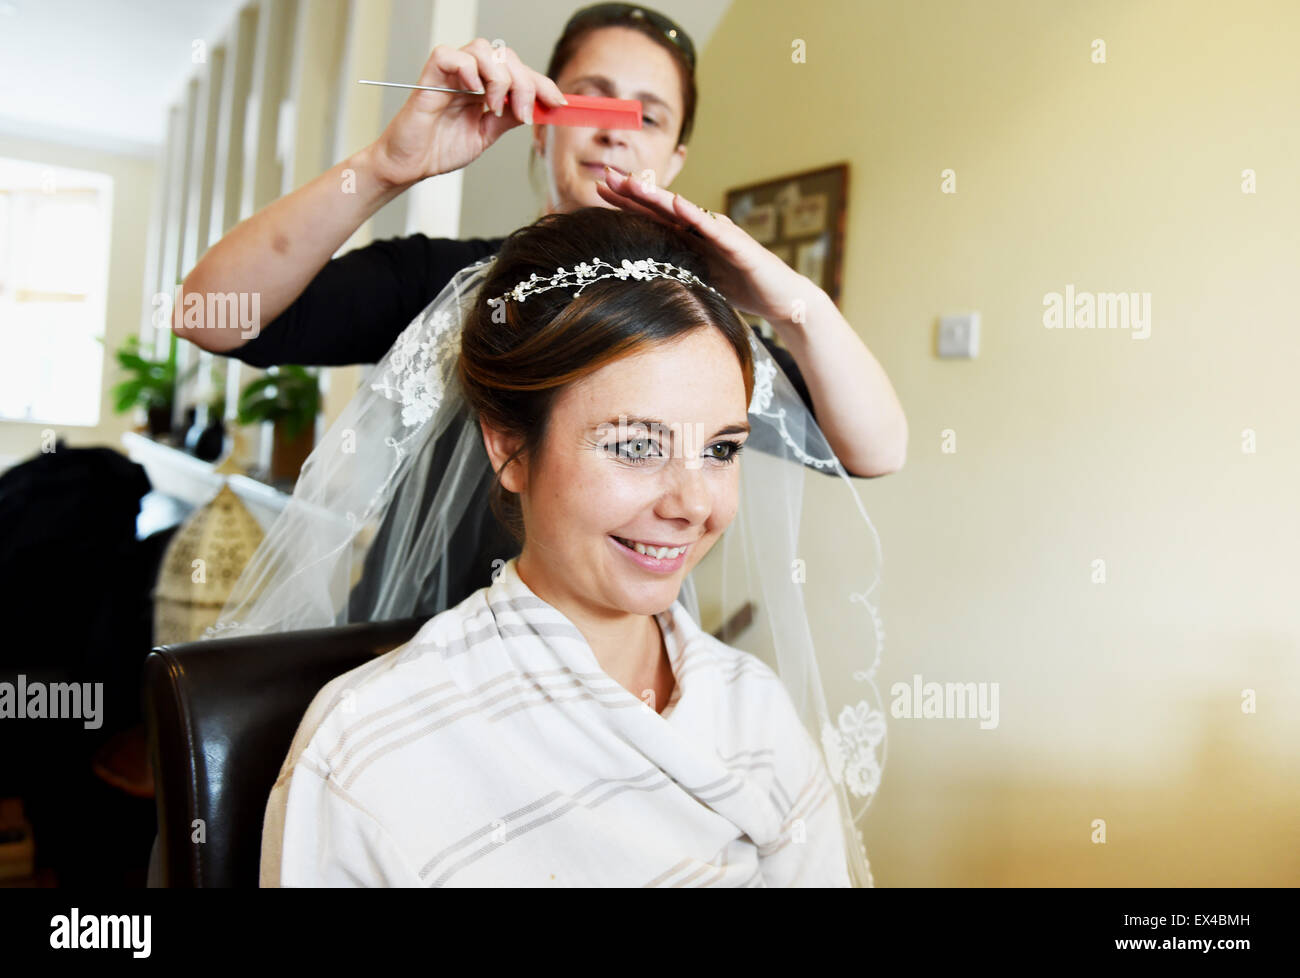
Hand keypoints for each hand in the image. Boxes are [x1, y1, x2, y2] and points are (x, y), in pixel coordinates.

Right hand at [368, 39, 566, 187]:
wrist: (411, 165)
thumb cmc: (440, 149)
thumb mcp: (486, 134)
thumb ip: (509, 118)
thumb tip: (537, 108)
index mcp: (483, 87)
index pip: (518, 72)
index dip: (541, 83)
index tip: (558, 103)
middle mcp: (469, 76)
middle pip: (505, 56)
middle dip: (523, 83)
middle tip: (522, 112)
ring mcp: (450, 75)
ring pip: (482, 49)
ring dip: (497, 77)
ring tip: (493, 106)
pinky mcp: (429, 78)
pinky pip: (449, 56)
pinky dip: (467, 69)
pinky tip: (474, 92)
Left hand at [594, 168, 823, 324]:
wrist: (783, 300)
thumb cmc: (742, 289)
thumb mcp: (698, 281)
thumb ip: (676, 271)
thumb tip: (640, 277)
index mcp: (691, 240)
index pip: (653, 218)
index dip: (627, 203)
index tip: (599, 190)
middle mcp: (703, 231)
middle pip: (662, 209)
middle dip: (633, 192)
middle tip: (606, 175)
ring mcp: (721, 236)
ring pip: (684, 213)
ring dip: (658, 197)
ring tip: (634, 182)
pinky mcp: (739, 247)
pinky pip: (714, 230)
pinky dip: (695, 216)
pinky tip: (678, 204)